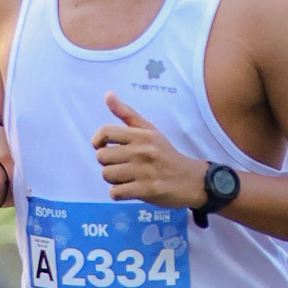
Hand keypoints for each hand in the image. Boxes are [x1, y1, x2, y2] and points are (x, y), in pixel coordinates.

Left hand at [91, 95, 208, 209]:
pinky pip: (115, 193)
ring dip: (113, 179)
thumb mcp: (149, 130)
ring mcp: (144, 171)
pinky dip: (118, 193)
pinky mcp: (146, 190)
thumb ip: (126, 113)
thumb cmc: (165, 153)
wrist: (190, 179)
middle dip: (107, 163)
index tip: (101, 146)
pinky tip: (129, 189)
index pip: (106, 132)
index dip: (97, 140)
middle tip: (121, 165)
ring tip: (126, 177)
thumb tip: (108, 94)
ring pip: (107, 175)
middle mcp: (142, 150)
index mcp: (141, 134)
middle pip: (102, 157)